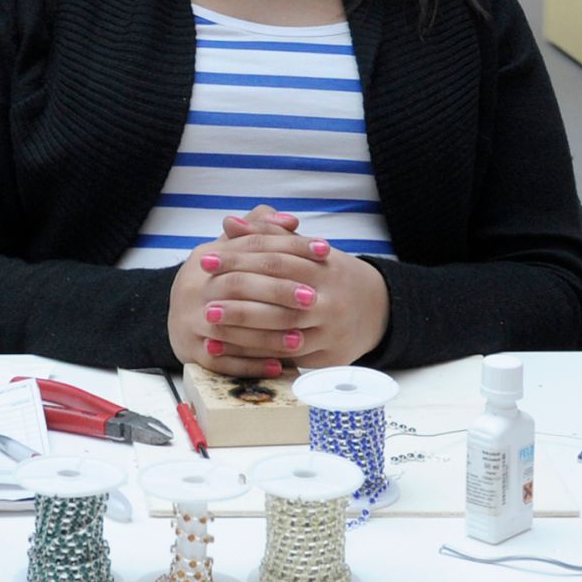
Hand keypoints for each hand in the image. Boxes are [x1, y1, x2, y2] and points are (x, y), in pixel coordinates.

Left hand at [168, 205, 389, 375]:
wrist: (377, 309)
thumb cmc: (329, 273)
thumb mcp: (304, 249)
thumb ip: (267, 235)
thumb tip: (229, 223)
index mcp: (323, 268)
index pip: (275, 259)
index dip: (238, 258)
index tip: (206, 260)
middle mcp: (330, 300)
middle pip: (278, 298)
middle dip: (239, 300)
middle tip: (204, 301)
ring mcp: (331, 331)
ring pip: (283, 332)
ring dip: (244, 331)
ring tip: (210, 326)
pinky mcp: (329, 357)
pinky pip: (288, 359)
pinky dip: (257, 354)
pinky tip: (230, 350)